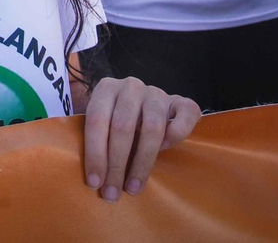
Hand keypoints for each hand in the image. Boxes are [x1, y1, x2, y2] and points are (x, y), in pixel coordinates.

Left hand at [82, 76, 199, 202]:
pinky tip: (164, 150)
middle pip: (123, 127)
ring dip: (142, 163)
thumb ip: (96, 139)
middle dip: (116, 165)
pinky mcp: (181, 100)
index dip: (95, 154)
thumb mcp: (101, 123)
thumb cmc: (116, 119)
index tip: (95, 182)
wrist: (144, 103)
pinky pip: (184, 117)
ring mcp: (157, 92)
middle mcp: (131, 86)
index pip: (96, 121)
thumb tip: (93, 177)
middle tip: (113, 192)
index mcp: (106, 88)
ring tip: (133, 187)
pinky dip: (175, 136)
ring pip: (152, 128)